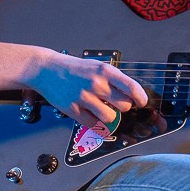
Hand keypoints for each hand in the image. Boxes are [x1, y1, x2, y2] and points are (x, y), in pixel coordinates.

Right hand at [31, 51, 148, 129]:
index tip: (142, 102)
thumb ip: (113, 79)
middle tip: (115, 104)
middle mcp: (97, 84)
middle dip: (123, 107)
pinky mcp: (72, 109)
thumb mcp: (97, 66)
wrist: (47, 69)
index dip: (141, 98)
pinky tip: (88, 112)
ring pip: (110, 118)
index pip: (132, 87)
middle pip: (124, 106)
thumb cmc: (74, 68)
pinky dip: (93, 122)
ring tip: (101, 108)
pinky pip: (92, 124)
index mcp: (105, 71)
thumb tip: (131, 94)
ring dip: (108, 116)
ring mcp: (84, 97)